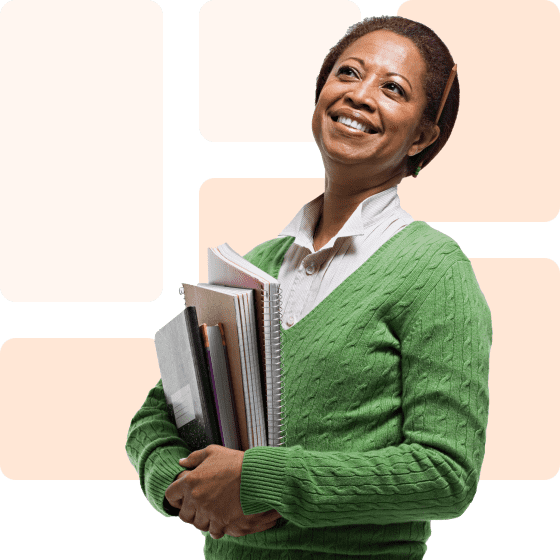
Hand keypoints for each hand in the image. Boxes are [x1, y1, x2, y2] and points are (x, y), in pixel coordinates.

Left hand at [164, 445, 281, 538]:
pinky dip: (216, 527)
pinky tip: (222, 518)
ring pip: (198, 524)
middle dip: (191, 510)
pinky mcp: (221, 522)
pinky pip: (213, 531)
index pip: (171, 495)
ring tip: (214, 510)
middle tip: (200, 504)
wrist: (256, 475)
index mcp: (190, 481)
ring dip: (204, 519)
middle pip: (184, 515)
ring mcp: (208, 512)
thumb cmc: (235, 462)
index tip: (182, 497)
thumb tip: (182, 462)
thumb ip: (194, 457)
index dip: (176, 496)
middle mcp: (196, 499)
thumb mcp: (212, 452)